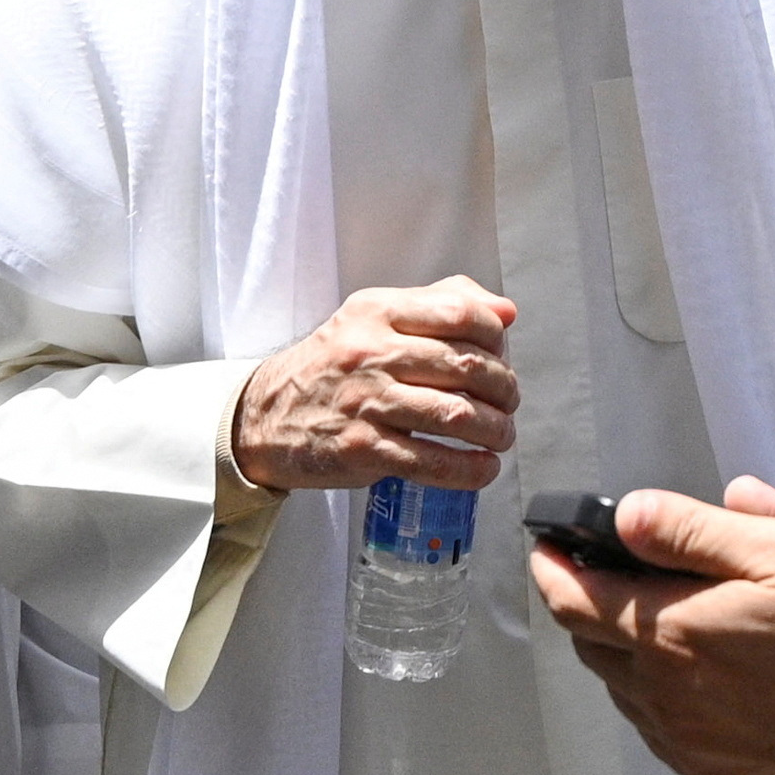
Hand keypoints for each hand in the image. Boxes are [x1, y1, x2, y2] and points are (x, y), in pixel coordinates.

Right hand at [230, 280, 520, 492]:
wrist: (265, 415)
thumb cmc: (333, 365)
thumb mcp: (374, 318)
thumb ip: (439, 304)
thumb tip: (506, 311)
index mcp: (377, 311)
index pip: (459, 312)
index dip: (496, 336)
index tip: (502, 354)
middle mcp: (370, 352)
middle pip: (466, 366)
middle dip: (504, 389)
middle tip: (509, 402)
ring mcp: (366, 402)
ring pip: (456, 415)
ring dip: (495, 430)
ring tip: (501, 435)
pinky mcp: (362, 449)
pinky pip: (432, 461)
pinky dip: (469, 470)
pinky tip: (484, 469)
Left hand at [533, 478, 774, 774]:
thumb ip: (695, 530)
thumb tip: (629, 516)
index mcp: (669, 632)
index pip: (573, 598)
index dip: (553, 565)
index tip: (551, 544)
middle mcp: (662, 694)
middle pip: (591, 645)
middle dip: (590, 606)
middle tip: (614, 576)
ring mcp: (687, 742)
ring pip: (626, 690)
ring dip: (628, 653)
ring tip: (672, 623)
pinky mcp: (715, 774)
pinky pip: (664, 730)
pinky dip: (663, 697)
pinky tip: (706, 678)